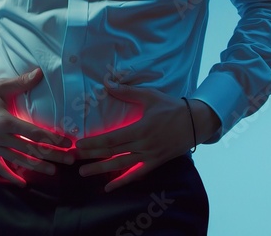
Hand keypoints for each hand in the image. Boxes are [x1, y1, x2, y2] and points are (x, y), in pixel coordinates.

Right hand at [0, 68, 73, 187]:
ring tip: (53, 171)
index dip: (53, 139)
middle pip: (31, 149)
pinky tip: (22, 183)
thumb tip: (40, 72)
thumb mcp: (1, 86)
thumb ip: (21, 82)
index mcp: (5, 121)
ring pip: (18, 160)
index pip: (34, 133)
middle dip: (52, 156)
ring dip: (37, 167)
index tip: (68, 143)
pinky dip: (10, 177)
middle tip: (69, 160)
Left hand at [74, 80, 218, 191]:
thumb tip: (107, 84)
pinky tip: (109, 187)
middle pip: (113, 153)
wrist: (196, 122)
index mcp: (141, 128)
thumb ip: (128, 92)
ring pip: (122, 165)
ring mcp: (150, 156)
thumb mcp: (150, 96)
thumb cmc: (172, 107)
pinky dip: (122, 181)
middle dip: (92, 156)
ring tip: (84, 172)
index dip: (94, 143)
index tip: (79, 144)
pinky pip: (137, 174)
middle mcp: (144, 145)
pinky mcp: (156, 162)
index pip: (112, 139)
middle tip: (74, 158)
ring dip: (102, 169)